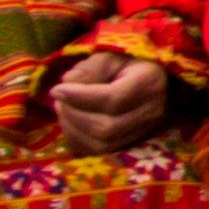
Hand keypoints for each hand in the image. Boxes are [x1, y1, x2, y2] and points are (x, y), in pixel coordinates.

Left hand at [43, 46, 178, 152]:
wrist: (149, 81)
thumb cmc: (128, 65)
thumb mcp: (111, 56)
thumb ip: (91, 67)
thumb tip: (68, 83)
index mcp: (149, 83)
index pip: (113, 99)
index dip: (80, 97)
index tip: (57, 89)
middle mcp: (151, 113)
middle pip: (106, 127)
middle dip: (74, 115)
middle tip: (58, 99)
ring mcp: (143, 132)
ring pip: (101, 144)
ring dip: (73, 129)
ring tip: (63, 109)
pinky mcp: (130, 144)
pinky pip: (98, 152)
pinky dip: (77, 140)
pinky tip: (70, 122)